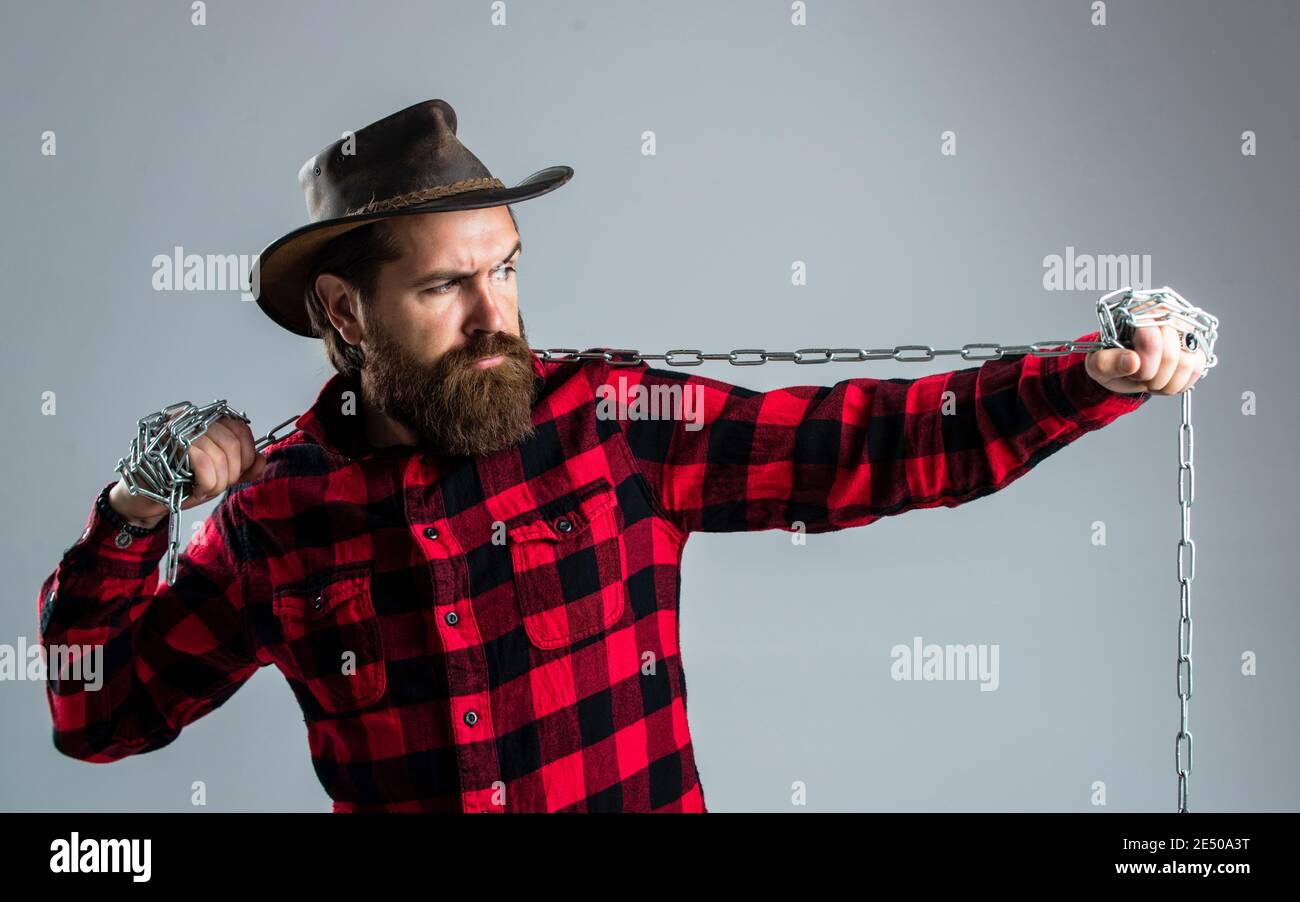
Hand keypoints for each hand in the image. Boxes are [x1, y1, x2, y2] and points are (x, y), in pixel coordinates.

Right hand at [108, 416, 267, 527]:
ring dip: (217, 483)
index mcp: (204, 423)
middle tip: (216, 485)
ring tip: (203, 489)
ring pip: (220, 456)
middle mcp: (191, 420)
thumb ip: (242, 469)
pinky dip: (206, 484)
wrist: (143, 500)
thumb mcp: (218, 476)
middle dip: (231, 474)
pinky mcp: (166, 443)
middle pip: (232, 444)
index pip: (239, 428)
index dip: (246, 453)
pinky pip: (204, 463)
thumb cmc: (179, 485)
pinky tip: (196, 490)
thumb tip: (262, 459)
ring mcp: (177, 429)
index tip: (238, 471)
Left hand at [1085, 315, 1208, 395]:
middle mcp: (1165, 315)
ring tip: (1151, 378)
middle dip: (1153, 376)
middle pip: (1171, 355)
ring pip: (1188, 364)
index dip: (1145, 366)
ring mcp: (1184, 330)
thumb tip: (1132, 361)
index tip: (1134, 372)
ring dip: (1166, 382)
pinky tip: (1164, 379)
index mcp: (1137, 312)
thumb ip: (1109, 362)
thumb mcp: (1099, 365)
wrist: (1124, 367)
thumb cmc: (1111, 360)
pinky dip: (1179, 383)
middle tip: (1140, 377)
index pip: (1152, 340)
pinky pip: (1197, 370)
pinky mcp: (1197, 346)